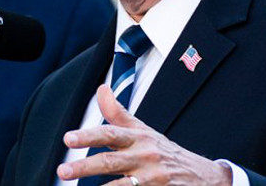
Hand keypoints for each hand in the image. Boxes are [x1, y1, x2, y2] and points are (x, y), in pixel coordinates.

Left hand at [56, 85, 232, 185]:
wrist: (203, 177)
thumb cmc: (165, 152)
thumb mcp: (144, 131)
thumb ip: (118, 113)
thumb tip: (100, 89)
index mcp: (139, 138)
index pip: (110, 134)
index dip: (88, 136)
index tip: (67, 138)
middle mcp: (145, 157)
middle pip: (111, 163)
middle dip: (85, 166)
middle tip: (62, 171)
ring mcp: (153, 180)